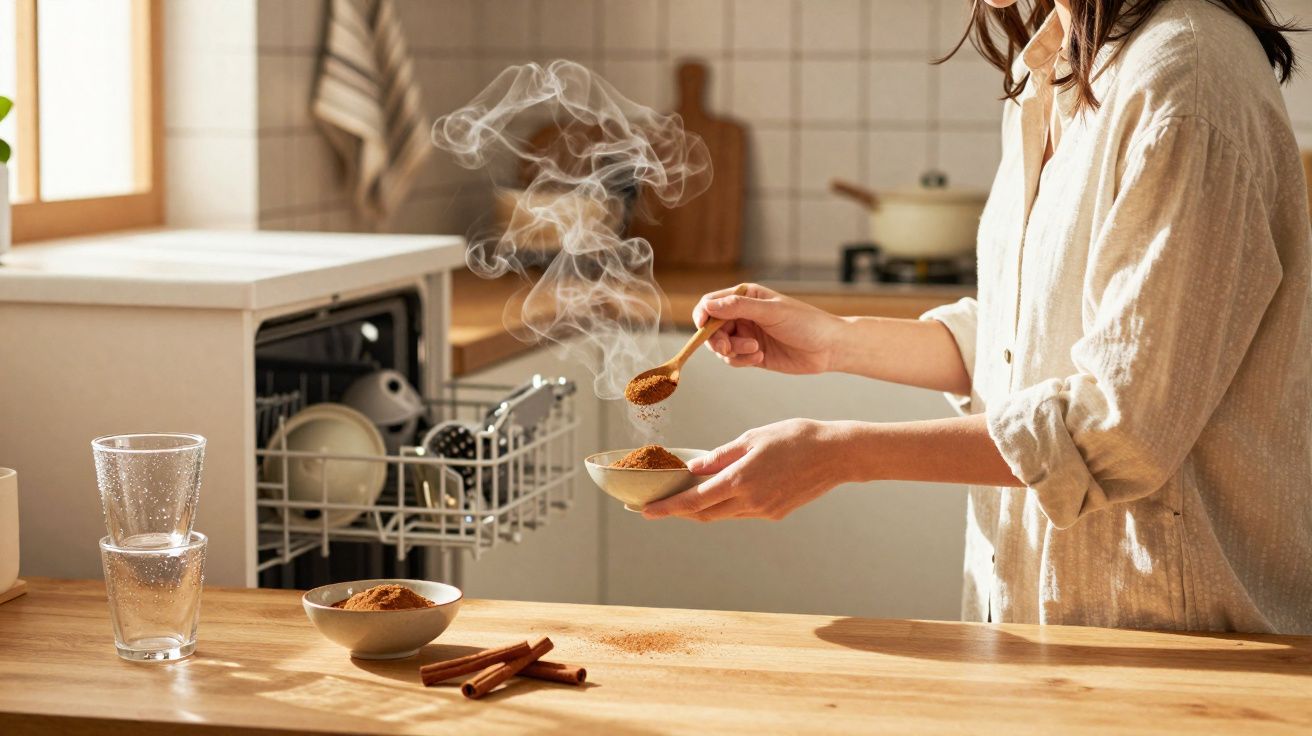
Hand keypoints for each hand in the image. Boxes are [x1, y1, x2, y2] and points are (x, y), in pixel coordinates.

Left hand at [641, 419, 851, 521]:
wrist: (838, 454)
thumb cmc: (796, 437)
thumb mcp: (753, 437)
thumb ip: (721, 455)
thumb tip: (694, 469)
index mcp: (741, 481)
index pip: (694, 501)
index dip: (667, 508)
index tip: (645, 511)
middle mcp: (750, 502)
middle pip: (704, 513)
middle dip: (679, 511)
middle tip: (658, 505)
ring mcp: (764, 511)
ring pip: (723, 514)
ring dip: (703, 507)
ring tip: (686, 495)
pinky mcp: (776, 513)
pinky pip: (742, 511)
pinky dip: (727, 503)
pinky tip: (723, 490)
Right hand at [693, 284, 846, 374]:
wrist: (829, 348)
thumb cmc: (806, 323)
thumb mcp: (771, 312)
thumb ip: (739, 307)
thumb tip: (708, 306)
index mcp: (745, 297)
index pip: (711, 303)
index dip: (703, 315)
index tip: (703, 327)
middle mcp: (743, 315)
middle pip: (712, 328)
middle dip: (717, 340)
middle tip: (728, 348)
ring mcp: (746, 335)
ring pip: (721, 346)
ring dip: (734, 351)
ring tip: (755, 350)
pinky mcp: (752, 354)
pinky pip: (734, 359)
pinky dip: (742, 360)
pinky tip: (761, 356)